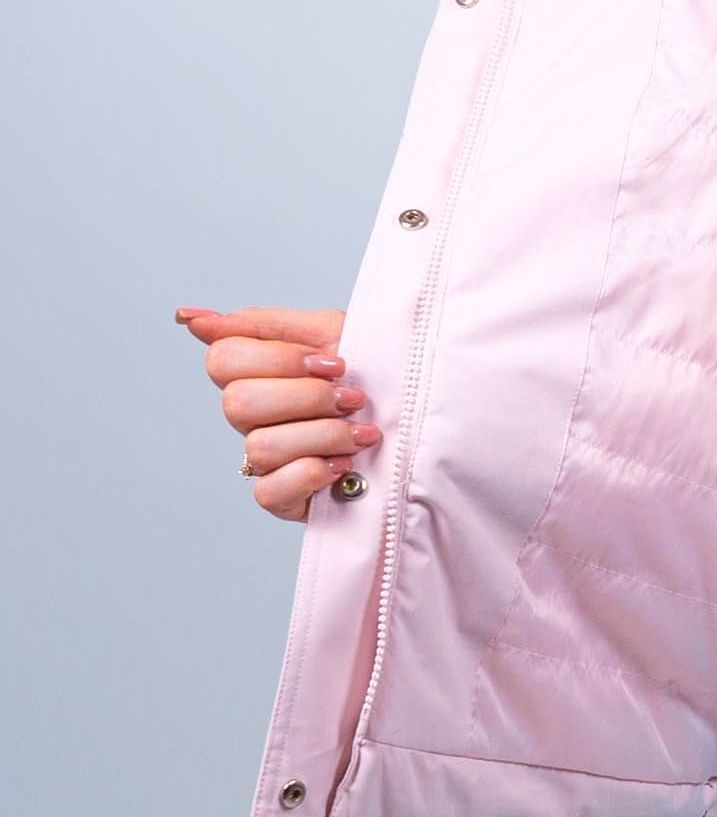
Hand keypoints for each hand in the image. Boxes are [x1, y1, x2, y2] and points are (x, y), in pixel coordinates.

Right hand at [175, 304, 374, 522]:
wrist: (424, 423)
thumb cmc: (375, 375)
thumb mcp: (332, 333)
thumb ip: (263, 323)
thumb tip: (191, 317)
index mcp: (258, 372)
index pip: (222, 358)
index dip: (278, 359)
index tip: (334, 362)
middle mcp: (253, 417)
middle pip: (237, 402)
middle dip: (307, 397)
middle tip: (353, 398)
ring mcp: (265, 459)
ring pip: (260, 446)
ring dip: (323, 435)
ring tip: (364, 433)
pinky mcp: (283, 499)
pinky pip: (268, 491)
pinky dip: (311, 474)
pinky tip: (344, 466)